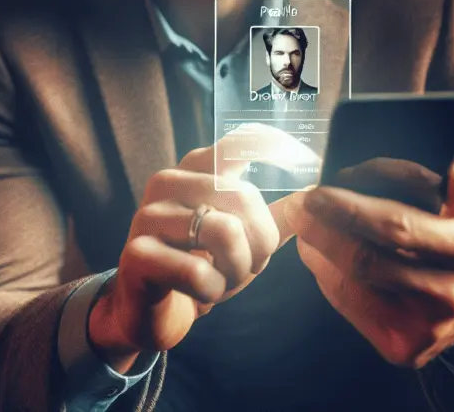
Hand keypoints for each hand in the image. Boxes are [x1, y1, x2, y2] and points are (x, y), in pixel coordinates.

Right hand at [90, 136, 302, 371]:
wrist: (150, 311)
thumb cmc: (201, 267)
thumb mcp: (244, 239)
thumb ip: (276, 215)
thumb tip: (317, 192)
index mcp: (196, 169)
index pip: (241, 142)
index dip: (279, 151)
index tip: (309, 169)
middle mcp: (169, 182)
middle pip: (245, 197)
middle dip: (260, 244)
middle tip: (246, 267)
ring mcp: (148, 215)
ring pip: (225, 233)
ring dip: (236, 271)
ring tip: (221, 281)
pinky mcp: (136, 255)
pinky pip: (199, 273)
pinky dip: (211, 291)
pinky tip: (198, 295)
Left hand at [286, 162, 453, 367]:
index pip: (400, 225)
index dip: (351, 209)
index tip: (320, 190)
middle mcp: (453, 292)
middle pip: (370, 259)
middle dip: (325, 229)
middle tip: (300, 206)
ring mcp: (426, 326)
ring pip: (355, 282)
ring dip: (319, 250)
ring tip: (304, 226)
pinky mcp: (404, 348)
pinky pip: (352, 307)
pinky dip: (326, 276)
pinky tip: (316, 254)